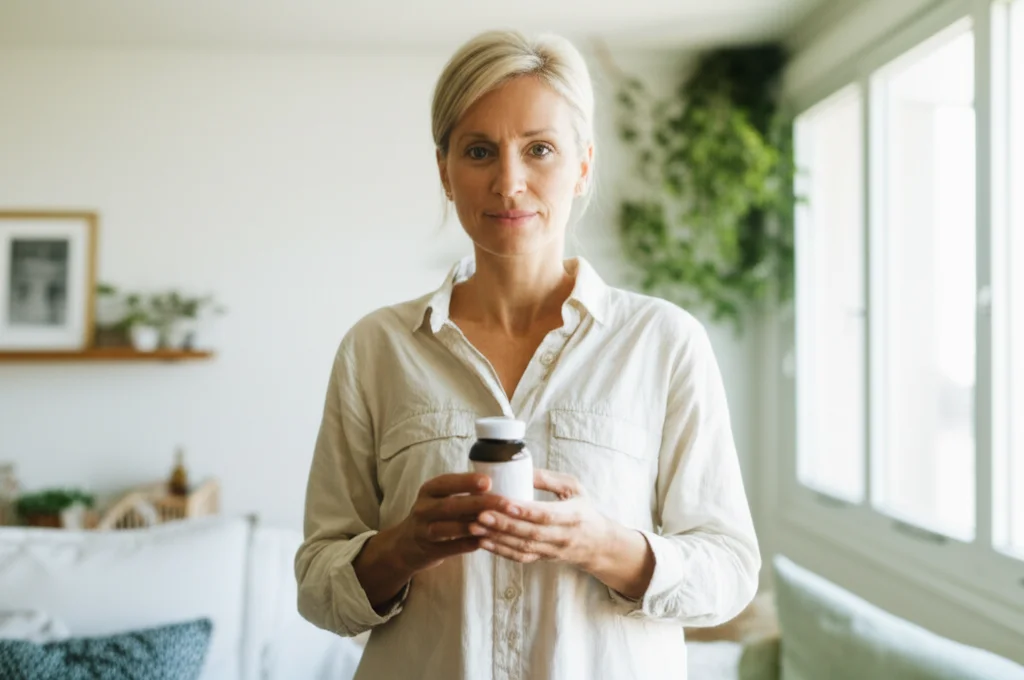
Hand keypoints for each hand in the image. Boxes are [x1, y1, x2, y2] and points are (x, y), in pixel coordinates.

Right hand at [392, 472, 517, 572]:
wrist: (406, 544)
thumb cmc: (433, 514)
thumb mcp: (439, 497)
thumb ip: (461, 491)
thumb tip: (496, 482)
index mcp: (428, 491)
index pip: (446, 483)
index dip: (466, 482)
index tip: (488, 481)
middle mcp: (423, 509)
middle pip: (451, 505)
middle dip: (480, 503)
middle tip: (505, 503)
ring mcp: (424, 531)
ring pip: (450, 528)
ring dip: (475, 526)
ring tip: (498, 523)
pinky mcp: (430, 550)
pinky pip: (451, 548)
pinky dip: (468, 545)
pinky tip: (486, 541)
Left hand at [468, 469, 613, 569]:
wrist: (598, 544)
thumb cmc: (583, 510)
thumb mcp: (574, 488)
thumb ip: (550, 479)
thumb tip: (523, 469)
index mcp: (573, 515)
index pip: (546, 514)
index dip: (525, 510)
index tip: (504, 502)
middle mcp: (562, 536)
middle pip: (530, 533)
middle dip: (503, 524)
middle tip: (479, 514)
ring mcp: (552, 550)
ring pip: (522, 547)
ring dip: (497, 538)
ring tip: (474, 526)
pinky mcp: (542, 559)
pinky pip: (520, 558)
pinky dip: (500, 551)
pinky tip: (483, 541)